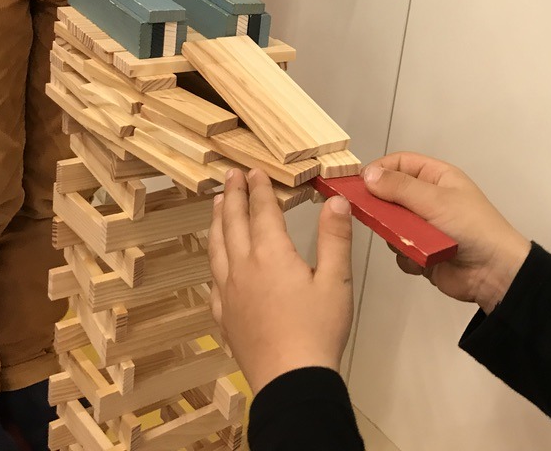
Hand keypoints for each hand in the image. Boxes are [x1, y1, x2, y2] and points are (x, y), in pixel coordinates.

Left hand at [208, 168, 354, 393]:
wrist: (290, 380)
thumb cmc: (318, 329)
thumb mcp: (336, 281)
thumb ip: (334, 237)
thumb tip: (335, 200)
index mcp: (271, 255)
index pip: (262, 211)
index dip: (258, 189)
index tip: (255, 171)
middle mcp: (243, 268)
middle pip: (233, 224)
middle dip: (232, 196)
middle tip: (230, 176)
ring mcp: (229, 293)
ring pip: (217, 248)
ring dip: (216, 222)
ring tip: (215, 205)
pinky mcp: (225, 317)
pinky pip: (214, 280)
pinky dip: (215, 261)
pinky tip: (218, 264)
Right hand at [363, 153, 531, 313]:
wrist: (494, 273)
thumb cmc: (473, 228)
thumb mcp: (435, 200)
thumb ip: (399, 187)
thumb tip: (368, 175)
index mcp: (436, 178)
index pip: (399, 164)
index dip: (379, 171)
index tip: (359, 184)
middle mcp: (429, 199)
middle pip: (390, 196)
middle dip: (384, 209)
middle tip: (379, 218)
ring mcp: (425, 227)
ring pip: (391, 226)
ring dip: (398, 236)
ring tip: (415, 243)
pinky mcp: (422, 252)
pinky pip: (400, 251)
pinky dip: (408, 257)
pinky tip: (423, 261)